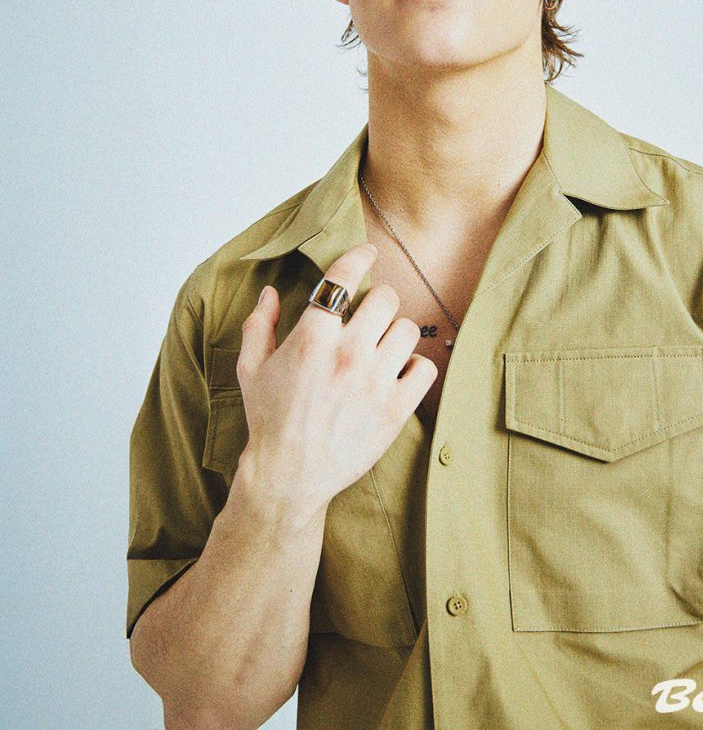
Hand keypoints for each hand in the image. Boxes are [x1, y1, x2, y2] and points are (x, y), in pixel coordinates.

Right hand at [235, 243, 437, 517]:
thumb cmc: (268, 421)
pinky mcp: (395, 409)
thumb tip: (268, 292)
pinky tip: (397, 372)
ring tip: (381, 347)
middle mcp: (347, 354)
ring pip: (407, 329)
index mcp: (312, 338)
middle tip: (368, 316)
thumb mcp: (251, 369)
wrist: (289, 477)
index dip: (360, 257)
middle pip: (385, 299)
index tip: (367, 253)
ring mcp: (375, 382)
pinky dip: (415, 366)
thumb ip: (260, 325)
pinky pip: (425, 367)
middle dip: (377, 302)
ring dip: (394, 333)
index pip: (345, 277)